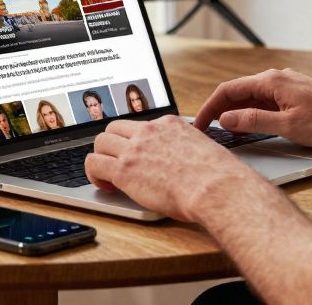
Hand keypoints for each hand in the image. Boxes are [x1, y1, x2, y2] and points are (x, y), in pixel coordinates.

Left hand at [85, 116, 260, 221]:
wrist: (214, 188)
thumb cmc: (217, 176)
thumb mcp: (203, 148)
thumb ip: (186, 148)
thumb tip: (185, 159)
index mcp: (168, 124)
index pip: (140, 125)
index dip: (134, 142)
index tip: (136, 154)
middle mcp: (148, 131)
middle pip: (114, 128)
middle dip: (112, 145)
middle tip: (116, 162)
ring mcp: (134, 149)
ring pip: (100, 143)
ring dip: (100, 157)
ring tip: (107, 175)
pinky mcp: (124, 170)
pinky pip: (94, 164)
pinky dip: (94, 175)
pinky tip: (105, 186)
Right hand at [193, 68, 311, 148]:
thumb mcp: (287, 126)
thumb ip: (254, 120)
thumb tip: (226, 118)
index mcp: (271, 81)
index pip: (228, 90)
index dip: (209, 108)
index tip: (199, 126)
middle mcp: (276, 78)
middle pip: (237, 92)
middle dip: (219, 110)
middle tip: (206, 132)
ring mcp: (285, 85)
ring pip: (250, 97)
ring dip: (235, 113)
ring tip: (223, 133)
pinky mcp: (293, 94)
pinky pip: (264, 101)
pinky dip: (250, 112)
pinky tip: (249, 127)